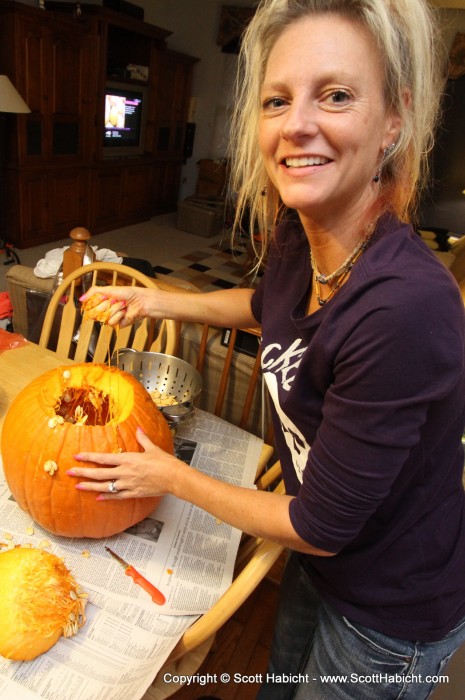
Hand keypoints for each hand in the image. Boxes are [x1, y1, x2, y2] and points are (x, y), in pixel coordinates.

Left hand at [66, 428, 181, 499]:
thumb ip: (143, 438)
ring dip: (90, 486)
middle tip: (70, 472)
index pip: (104, 458)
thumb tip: (139, 428)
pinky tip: (98, 497)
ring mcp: (128, 484)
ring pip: (104, 486)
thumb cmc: (165, 462)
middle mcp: (125, 472)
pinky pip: (116, 496)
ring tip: (78, 486)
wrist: (174, 478)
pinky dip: (106, 497)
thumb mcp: (152, 448)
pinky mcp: (133, 493)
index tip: (77, 456)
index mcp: (128, 459)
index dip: (89, 457)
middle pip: (99, 473)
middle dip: (83, 472)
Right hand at [79, 286, 154, 327]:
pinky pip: (111, 322)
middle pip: (95, 312)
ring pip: (104, 317)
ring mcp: (111, 318)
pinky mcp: (117, 325)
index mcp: (102, 302)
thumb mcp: (109, 289)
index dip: (95, 302)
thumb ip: (93, 292)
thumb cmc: (128, 293)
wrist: (141, 301)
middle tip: (114, 300)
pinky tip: (124, 312)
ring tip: (122, 305)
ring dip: (114, 309)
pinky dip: (118, 315)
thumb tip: (81, 299)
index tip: (104, 297)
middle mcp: (105, 311)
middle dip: (106, 304)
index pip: (90, 306)